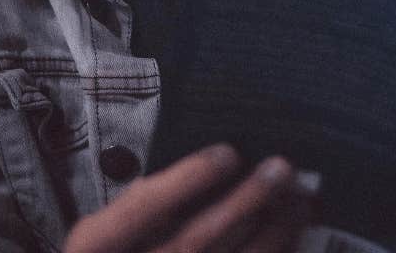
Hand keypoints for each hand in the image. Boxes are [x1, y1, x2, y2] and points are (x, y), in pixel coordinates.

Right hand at [64, 144, 317, 252]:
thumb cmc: (120, 252)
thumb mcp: (105, 232)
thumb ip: (141, 203)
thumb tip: (215, 160)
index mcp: (96, 248)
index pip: (139, 211)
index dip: (185, 181)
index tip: (227, 153)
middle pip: (194, 241)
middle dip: (243, 203)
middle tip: (282, 168)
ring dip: (268, 234)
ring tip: (299, 200)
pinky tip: (292, 241)